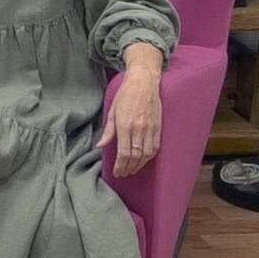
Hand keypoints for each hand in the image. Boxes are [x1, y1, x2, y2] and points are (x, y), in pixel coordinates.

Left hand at [99, 52, 162, 177]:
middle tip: (123, 174)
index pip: (124, 152)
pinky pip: (155, 147)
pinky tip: (143, 160)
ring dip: (139, 165)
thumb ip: (108, 131)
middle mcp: (138, 128)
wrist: (144, 83)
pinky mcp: (158, 127)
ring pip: (146, 154)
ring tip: (132, 170)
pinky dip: (149, 157)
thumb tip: (100, 146)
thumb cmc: (125, 95)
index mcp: (125, 125)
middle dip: (129, 168)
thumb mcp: (112, 111)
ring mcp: (150, 128)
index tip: (117, 172)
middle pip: (135, 156)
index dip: (120, 165)